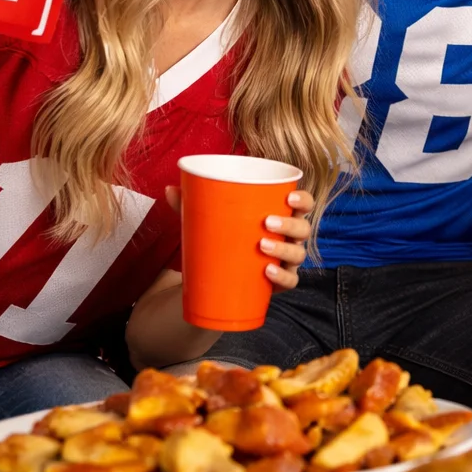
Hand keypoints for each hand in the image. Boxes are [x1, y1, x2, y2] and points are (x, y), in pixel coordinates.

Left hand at [164, 185, 313, 290]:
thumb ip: (192, 205)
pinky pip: (290, 281)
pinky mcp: (279, 283)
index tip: (289, 198)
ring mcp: (286, 261)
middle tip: (266, 222)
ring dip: (283, 249)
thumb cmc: (225, 239)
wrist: (220, 278)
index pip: (303, 205)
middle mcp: (289, 238)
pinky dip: (282, 276)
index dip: (303, 200)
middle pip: (302, 229)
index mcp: (281, 215)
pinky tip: (268, 271)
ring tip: (261, 245)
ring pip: (298, 254)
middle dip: (290, 224)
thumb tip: (168, 188)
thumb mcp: (210, 221)